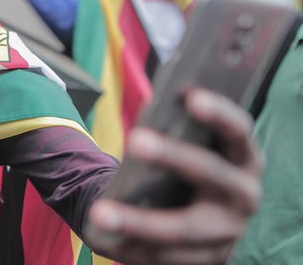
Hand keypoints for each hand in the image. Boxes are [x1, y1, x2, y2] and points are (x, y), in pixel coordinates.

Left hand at [86, 88, 263, 263]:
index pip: (238, 131)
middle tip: (135, 140)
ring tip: (100, 212)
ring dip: (138, 222)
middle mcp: (244, 194)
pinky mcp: (209, 260)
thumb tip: (151, 111)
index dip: (219, 114)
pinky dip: (133, 248)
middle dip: (173, 156)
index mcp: (244, 158)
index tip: (191, 96)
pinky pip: (167, 257)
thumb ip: (177, 130)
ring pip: (184, 228)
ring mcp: (229, 232)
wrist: (199, 215)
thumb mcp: (190, 148)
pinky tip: (103, 239)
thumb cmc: (187, 167)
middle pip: (211, 174)